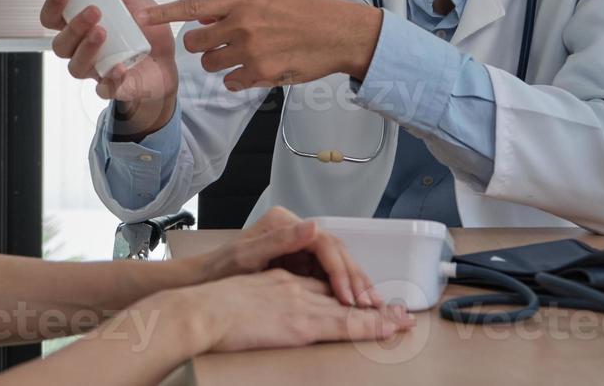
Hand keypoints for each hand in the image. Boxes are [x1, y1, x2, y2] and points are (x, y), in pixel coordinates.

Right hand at [40, 0, 178, 135]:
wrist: (168, 58)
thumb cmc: (143, 27)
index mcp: (79, 27)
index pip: (52, 19)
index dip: (52, 6)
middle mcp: (81, 50)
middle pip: (60, 45)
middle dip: (74, 27)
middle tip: (94, 11)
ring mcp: (95, 71)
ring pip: (76, 67)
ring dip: (86, 49)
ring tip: (102, 32)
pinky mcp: (114, 88)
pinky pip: (104, 90)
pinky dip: (110, 79)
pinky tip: (120, 68)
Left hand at [142, 0, 384, 89]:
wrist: (340, 32)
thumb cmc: (308, 12)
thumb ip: (237, 7)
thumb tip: (208, 15)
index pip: (193, 6)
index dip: (164, 13)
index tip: (143, 18)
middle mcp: (241, 23)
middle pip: (196, 42)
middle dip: (203, 46)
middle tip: (220, 45)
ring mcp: (249, 49)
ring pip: (211, 64)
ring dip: (221, 63)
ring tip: (245, 56)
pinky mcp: (260, 73)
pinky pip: (232, 82)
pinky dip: (239, 80)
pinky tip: (258, 70)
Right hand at [168, 270, 411, 354]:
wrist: (201, 310)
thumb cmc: (210, 306)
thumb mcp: (240, 290)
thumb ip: (263, 289)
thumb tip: (273, 303)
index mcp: (281, 277)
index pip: (322, 280)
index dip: (346, 287)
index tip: (362, 299)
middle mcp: (296, 284)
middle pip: (342, 288)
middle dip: (370, 298)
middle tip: (395, 311)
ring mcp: (302, 302)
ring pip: (350, 306)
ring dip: (379, 314)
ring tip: (402, 321)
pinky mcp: (302, 322)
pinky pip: (344, 323)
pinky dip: (369, 325)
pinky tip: (387, 327)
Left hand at [192, 206, 381, 307]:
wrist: (203, 283)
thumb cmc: (220, 271)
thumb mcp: (247, 256)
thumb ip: (281, 241)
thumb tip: (313, 226)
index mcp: (283, 223)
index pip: (323, 242)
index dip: (340, 270)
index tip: (348, 295)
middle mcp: (294, 230)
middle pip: (334, 251)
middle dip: (354, 277)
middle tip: (371, 303)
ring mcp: (297, 245)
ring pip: (335, 262)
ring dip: (353, 283)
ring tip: (370, 305)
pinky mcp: (297, 262)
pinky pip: (326, 273)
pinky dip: (341, 288)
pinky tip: (354, 304)